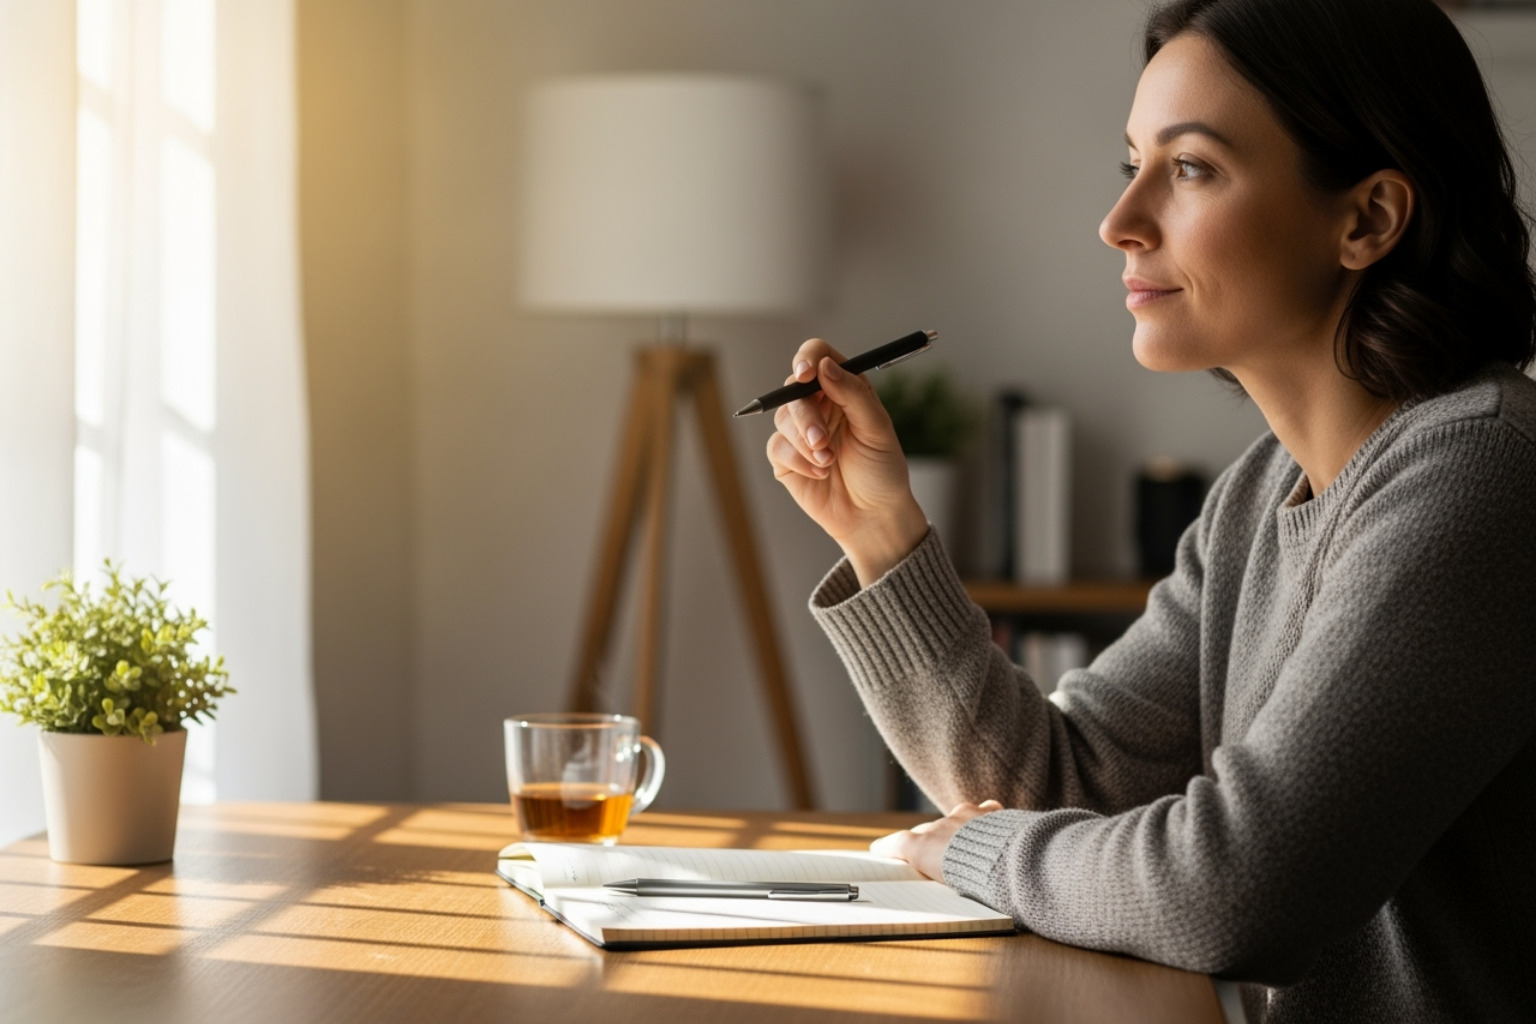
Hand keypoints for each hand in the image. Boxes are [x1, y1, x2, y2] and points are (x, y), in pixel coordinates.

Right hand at [764, 339, 928, 586]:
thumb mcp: (877, 429)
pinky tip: (820, 473)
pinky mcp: (785, 458)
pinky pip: (778, 447)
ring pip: (783, 418)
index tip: (807, 373)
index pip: (817, 356)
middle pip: (794, 388)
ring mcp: (800, 431)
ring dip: (804, 442)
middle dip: (806, 415)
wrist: (873, 516)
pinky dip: (798, 461)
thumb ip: (853, 394)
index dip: (808, 358)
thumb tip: (825, 366)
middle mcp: (819, 404)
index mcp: (843, 388)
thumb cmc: (881, 470)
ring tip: (829, 462)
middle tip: (821, 440)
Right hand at [869, 800, 1003, 881]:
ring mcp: (967, 816)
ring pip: (954, 819)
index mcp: (925, 847)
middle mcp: (941, 826)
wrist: (1013, 864)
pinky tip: (990, 827)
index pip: (899, 843)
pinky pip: (984, 810)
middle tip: (932, 857)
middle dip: (927, 841)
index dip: (888, 847)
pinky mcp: (991, 812)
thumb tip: (928, 878)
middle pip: (928, 831)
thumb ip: (935, 878)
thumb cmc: (979, 885)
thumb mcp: (949, 891)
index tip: (878, 849)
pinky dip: (983, 818)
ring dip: (956, 831)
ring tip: (964, 846)